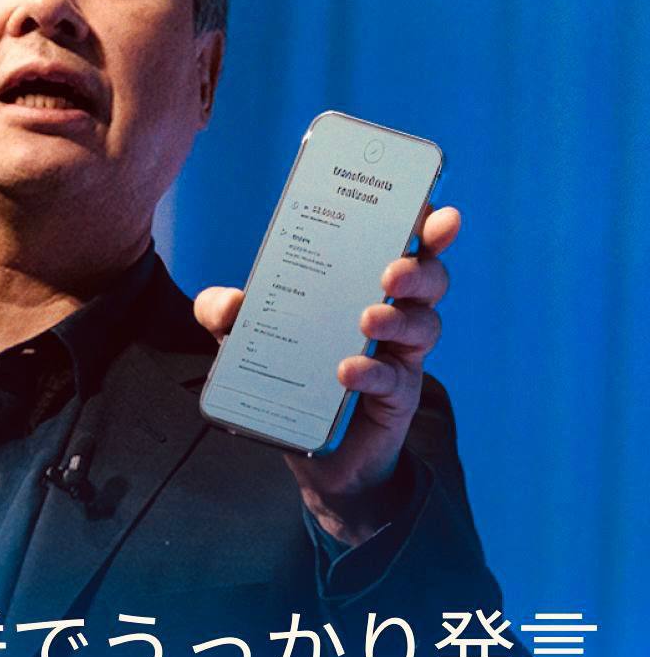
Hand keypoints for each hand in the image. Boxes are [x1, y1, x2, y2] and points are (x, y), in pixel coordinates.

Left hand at [194, 205, 459, 545]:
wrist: (310, 449)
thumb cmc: (286, 369)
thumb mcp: (243, 334)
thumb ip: (222, 311)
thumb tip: (229, 303)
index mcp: (362, 283)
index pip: (403, 245)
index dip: (424, 225)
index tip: (434, 207)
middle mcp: (392, 312)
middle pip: (428, 280)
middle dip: (419, 268)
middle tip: (392, 271)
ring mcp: (398, 356)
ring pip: (424, 326)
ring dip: (399, 318)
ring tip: (368, 318)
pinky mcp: (395, 398)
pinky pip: (394, 381)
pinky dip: (373, 373)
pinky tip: (347, 371)